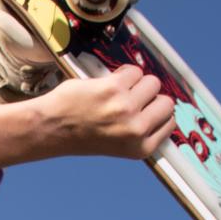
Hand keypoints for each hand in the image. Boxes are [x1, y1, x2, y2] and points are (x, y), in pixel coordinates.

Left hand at [35, 64, 178, 161]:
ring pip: (152, 83)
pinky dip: (123, 73)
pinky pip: (133, 71)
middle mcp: (137, 130)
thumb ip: (141, 130)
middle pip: (166, 102)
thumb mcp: (119, 144)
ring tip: (118, 91)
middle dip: (150, 98)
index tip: (145, 109)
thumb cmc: (82, 134)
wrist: (51, 129)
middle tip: (131, 99)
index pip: (169, 122)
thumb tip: (163, 107)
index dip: (156, 112)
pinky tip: (109, 82)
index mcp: (141, 148)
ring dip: (137, 83)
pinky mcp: (113, 89)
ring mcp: (126, 109)